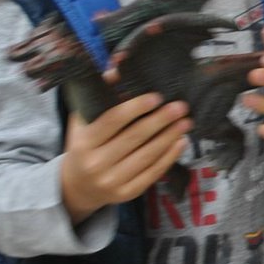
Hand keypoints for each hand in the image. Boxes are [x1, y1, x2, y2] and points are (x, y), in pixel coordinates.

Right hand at [61, 92, 191, 224]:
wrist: (77, 187)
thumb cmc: (84, 146)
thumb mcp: (82, 123)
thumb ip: (97, 98)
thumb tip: (116, 69)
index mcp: (83, 142)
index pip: (112, 121)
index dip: (135, 108)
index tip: (157, 96)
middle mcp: (95, 163)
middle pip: (134, 138)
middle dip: (160, 120)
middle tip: (181, 106)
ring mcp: (111, 181)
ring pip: (146, 156)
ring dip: (169, 137)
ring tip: (186, 122)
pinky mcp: (126, 194)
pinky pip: (152, 173)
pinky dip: (169, 157)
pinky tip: (181, 142)